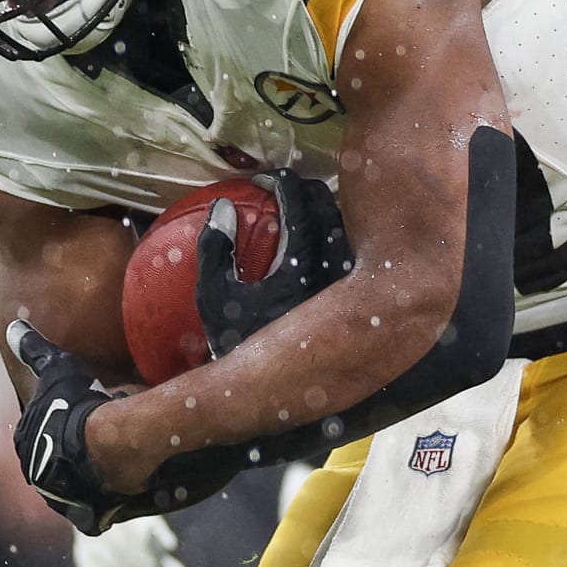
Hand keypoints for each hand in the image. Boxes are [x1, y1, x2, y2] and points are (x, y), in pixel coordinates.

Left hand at [8, 319, 132, 534]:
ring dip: (94, 475)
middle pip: (58, 464)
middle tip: (102, 434)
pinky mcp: (90, 518)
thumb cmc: (82, 404)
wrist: (110, 444)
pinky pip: (100, 511)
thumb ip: (35, 350)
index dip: (63, 421)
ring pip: (79, 487)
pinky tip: (127, 483)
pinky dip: (112, 500)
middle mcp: (38, 478)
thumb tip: (12, 326)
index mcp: (27, 446)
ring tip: (120, 455)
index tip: (83, 411)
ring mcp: (63, 501)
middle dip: (76, 452)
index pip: (39, 434)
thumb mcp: (59, 368)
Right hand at [197, 169, 352, 356]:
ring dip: (325, 210)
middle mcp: (331, 275)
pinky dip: (335, 236)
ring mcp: (346, 287)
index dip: (284, 184)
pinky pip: (349, 253)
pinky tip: (318, 238)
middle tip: (287, 186)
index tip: (267, 178)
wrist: (264, 388)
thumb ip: (215, 250)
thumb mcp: (214, 298)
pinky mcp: (351, 299)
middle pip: (329, 210)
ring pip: (345, 230)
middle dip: (308, 189)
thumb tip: (221, 207)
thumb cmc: (235, 342)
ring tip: (303, 206)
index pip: (299, 208)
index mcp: (298, 269)